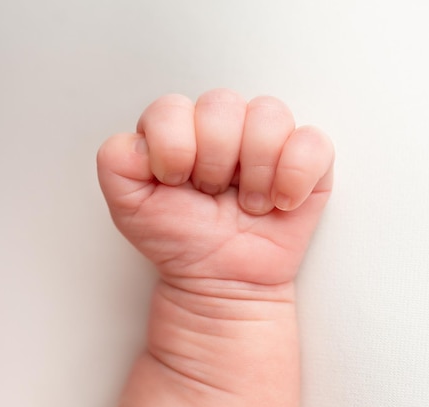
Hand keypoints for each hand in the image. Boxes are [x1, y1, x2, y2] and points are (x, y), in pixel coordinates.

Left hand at [97, 89, 333, 284]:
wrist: (221, 279)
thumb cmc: (180, 239)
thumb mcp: (128, 207)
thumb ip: (115, 163)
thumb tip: (141, 140)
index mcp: (179, 128)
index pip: (173, 107)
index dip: (174, 148)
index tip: (175, 184)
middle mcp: (223, 125)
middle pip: (222, 104)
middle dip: (214, 162)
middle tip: (212, 195)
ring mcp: (266, 140)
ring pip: (269, 113)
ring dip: (255, 170)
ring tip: (248, 203)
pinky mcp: (305, 160)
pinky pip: (312, 142)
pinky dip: (296, 176)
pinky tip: (280, 202)